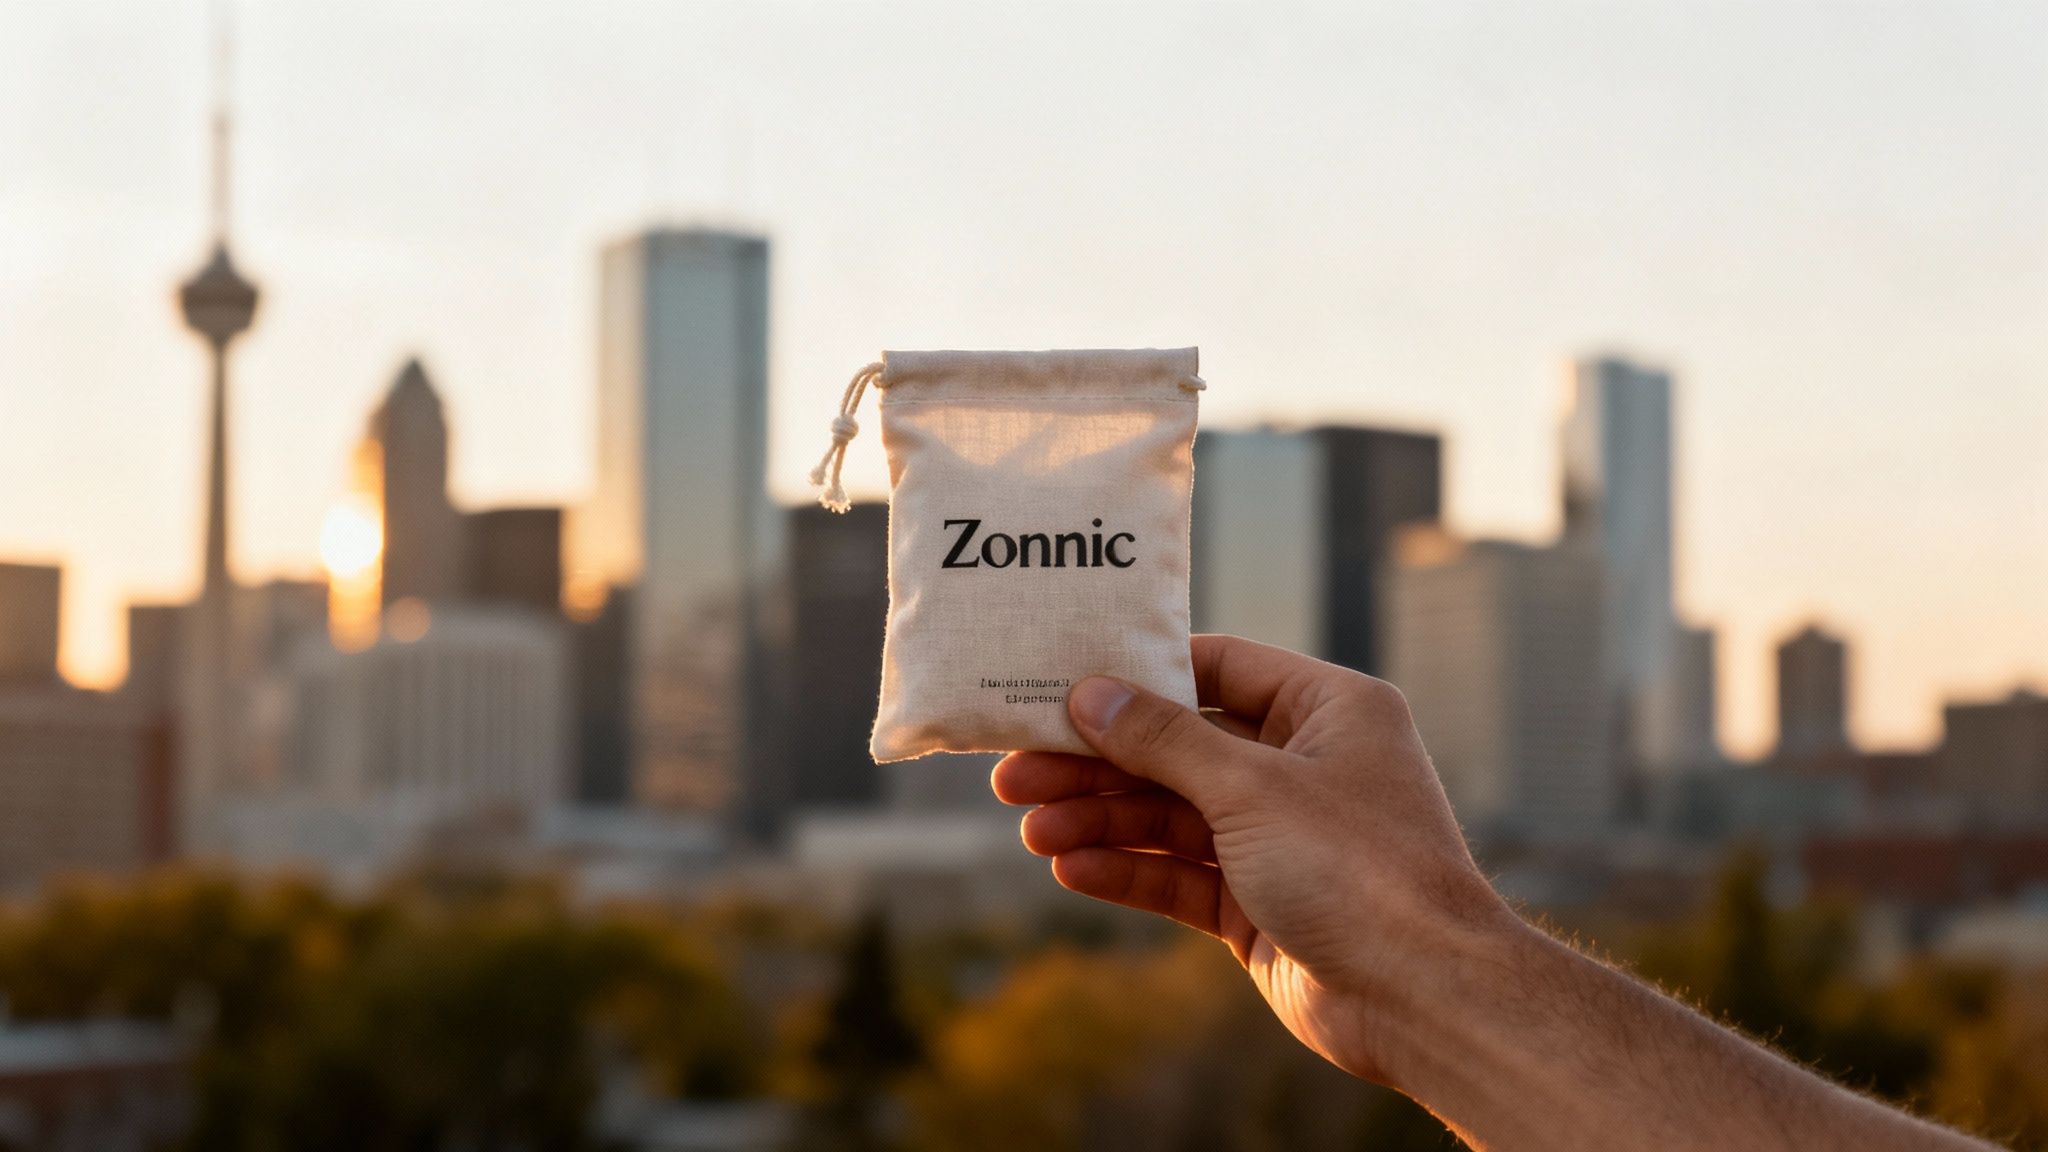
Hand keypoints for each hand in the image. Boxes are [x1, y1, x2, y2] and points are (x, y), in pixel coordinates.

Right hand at [992, 634, 1523, 1087]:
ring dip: (1102, 820)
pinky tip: (1071, 868)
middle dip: (1100, 763)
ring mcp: (1281, 838)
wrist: (1421, 996)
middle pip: (1181, 749)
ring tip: (1031, 829)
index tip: (1065, 684)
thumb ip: (1164, 740)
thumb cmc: (1357, 867)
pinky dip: (1129, 870)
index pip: (1220, 668)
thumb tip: (1090, 695)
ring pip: (1173, 816)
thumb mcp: (1250, 786)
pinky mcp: (1261, 903)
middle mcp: (1306, 767)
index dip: (1142, 675)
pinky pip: (1182, 875)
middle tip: (1017, 771)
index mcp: (1329, 711)